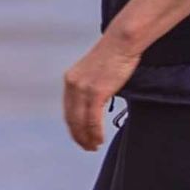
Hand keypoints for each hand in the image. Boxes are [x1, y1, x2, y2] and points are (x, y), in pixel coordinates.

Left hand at [62, 34, 141, 150]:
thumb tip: (98, 97)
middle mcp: (72, 85)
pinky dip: (95, 132)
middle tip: (87, 147)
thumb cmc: (115, 54)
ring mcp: (83, 89)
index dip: (73, 127)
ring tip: (94, 147)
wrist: (121, 42)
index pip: (68, 110)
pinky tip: (100, 139)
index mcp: (71, 80)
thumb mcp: (97, 70)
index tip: (80, 137)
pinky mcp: (96, 92)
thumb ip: (93, 84)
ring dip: (87, 137)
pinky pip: (93, 119)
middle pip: (71, 119)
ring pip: (81, 122)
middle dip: (78, 136)